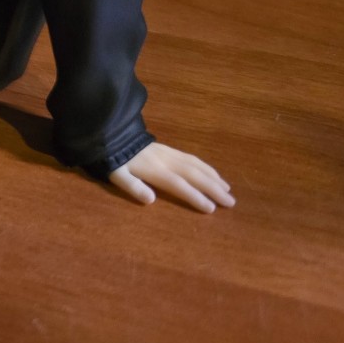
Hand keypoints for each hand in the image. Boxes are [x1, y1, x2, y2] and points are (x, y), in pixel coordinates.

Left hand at [109, 142, 234, 212]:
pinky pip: (192, 158)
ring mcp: (170, 153)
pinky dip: (205, 167)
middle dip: (213, 188)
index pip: (179, 185)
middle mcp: (167, 161)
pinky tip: (212, 173)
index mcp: (155, 170)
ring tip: (227, 189)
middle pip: (194, 175)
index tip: (211, 208)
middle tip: (231, 202)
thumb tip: (151, 200)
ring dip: (213, 177)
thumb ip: (133, 187)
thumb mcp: (117, 174)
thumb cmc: (114, 159)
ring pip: (196, 165)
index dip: (195, 196)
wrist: (112, 133)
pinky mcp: (169, 149)